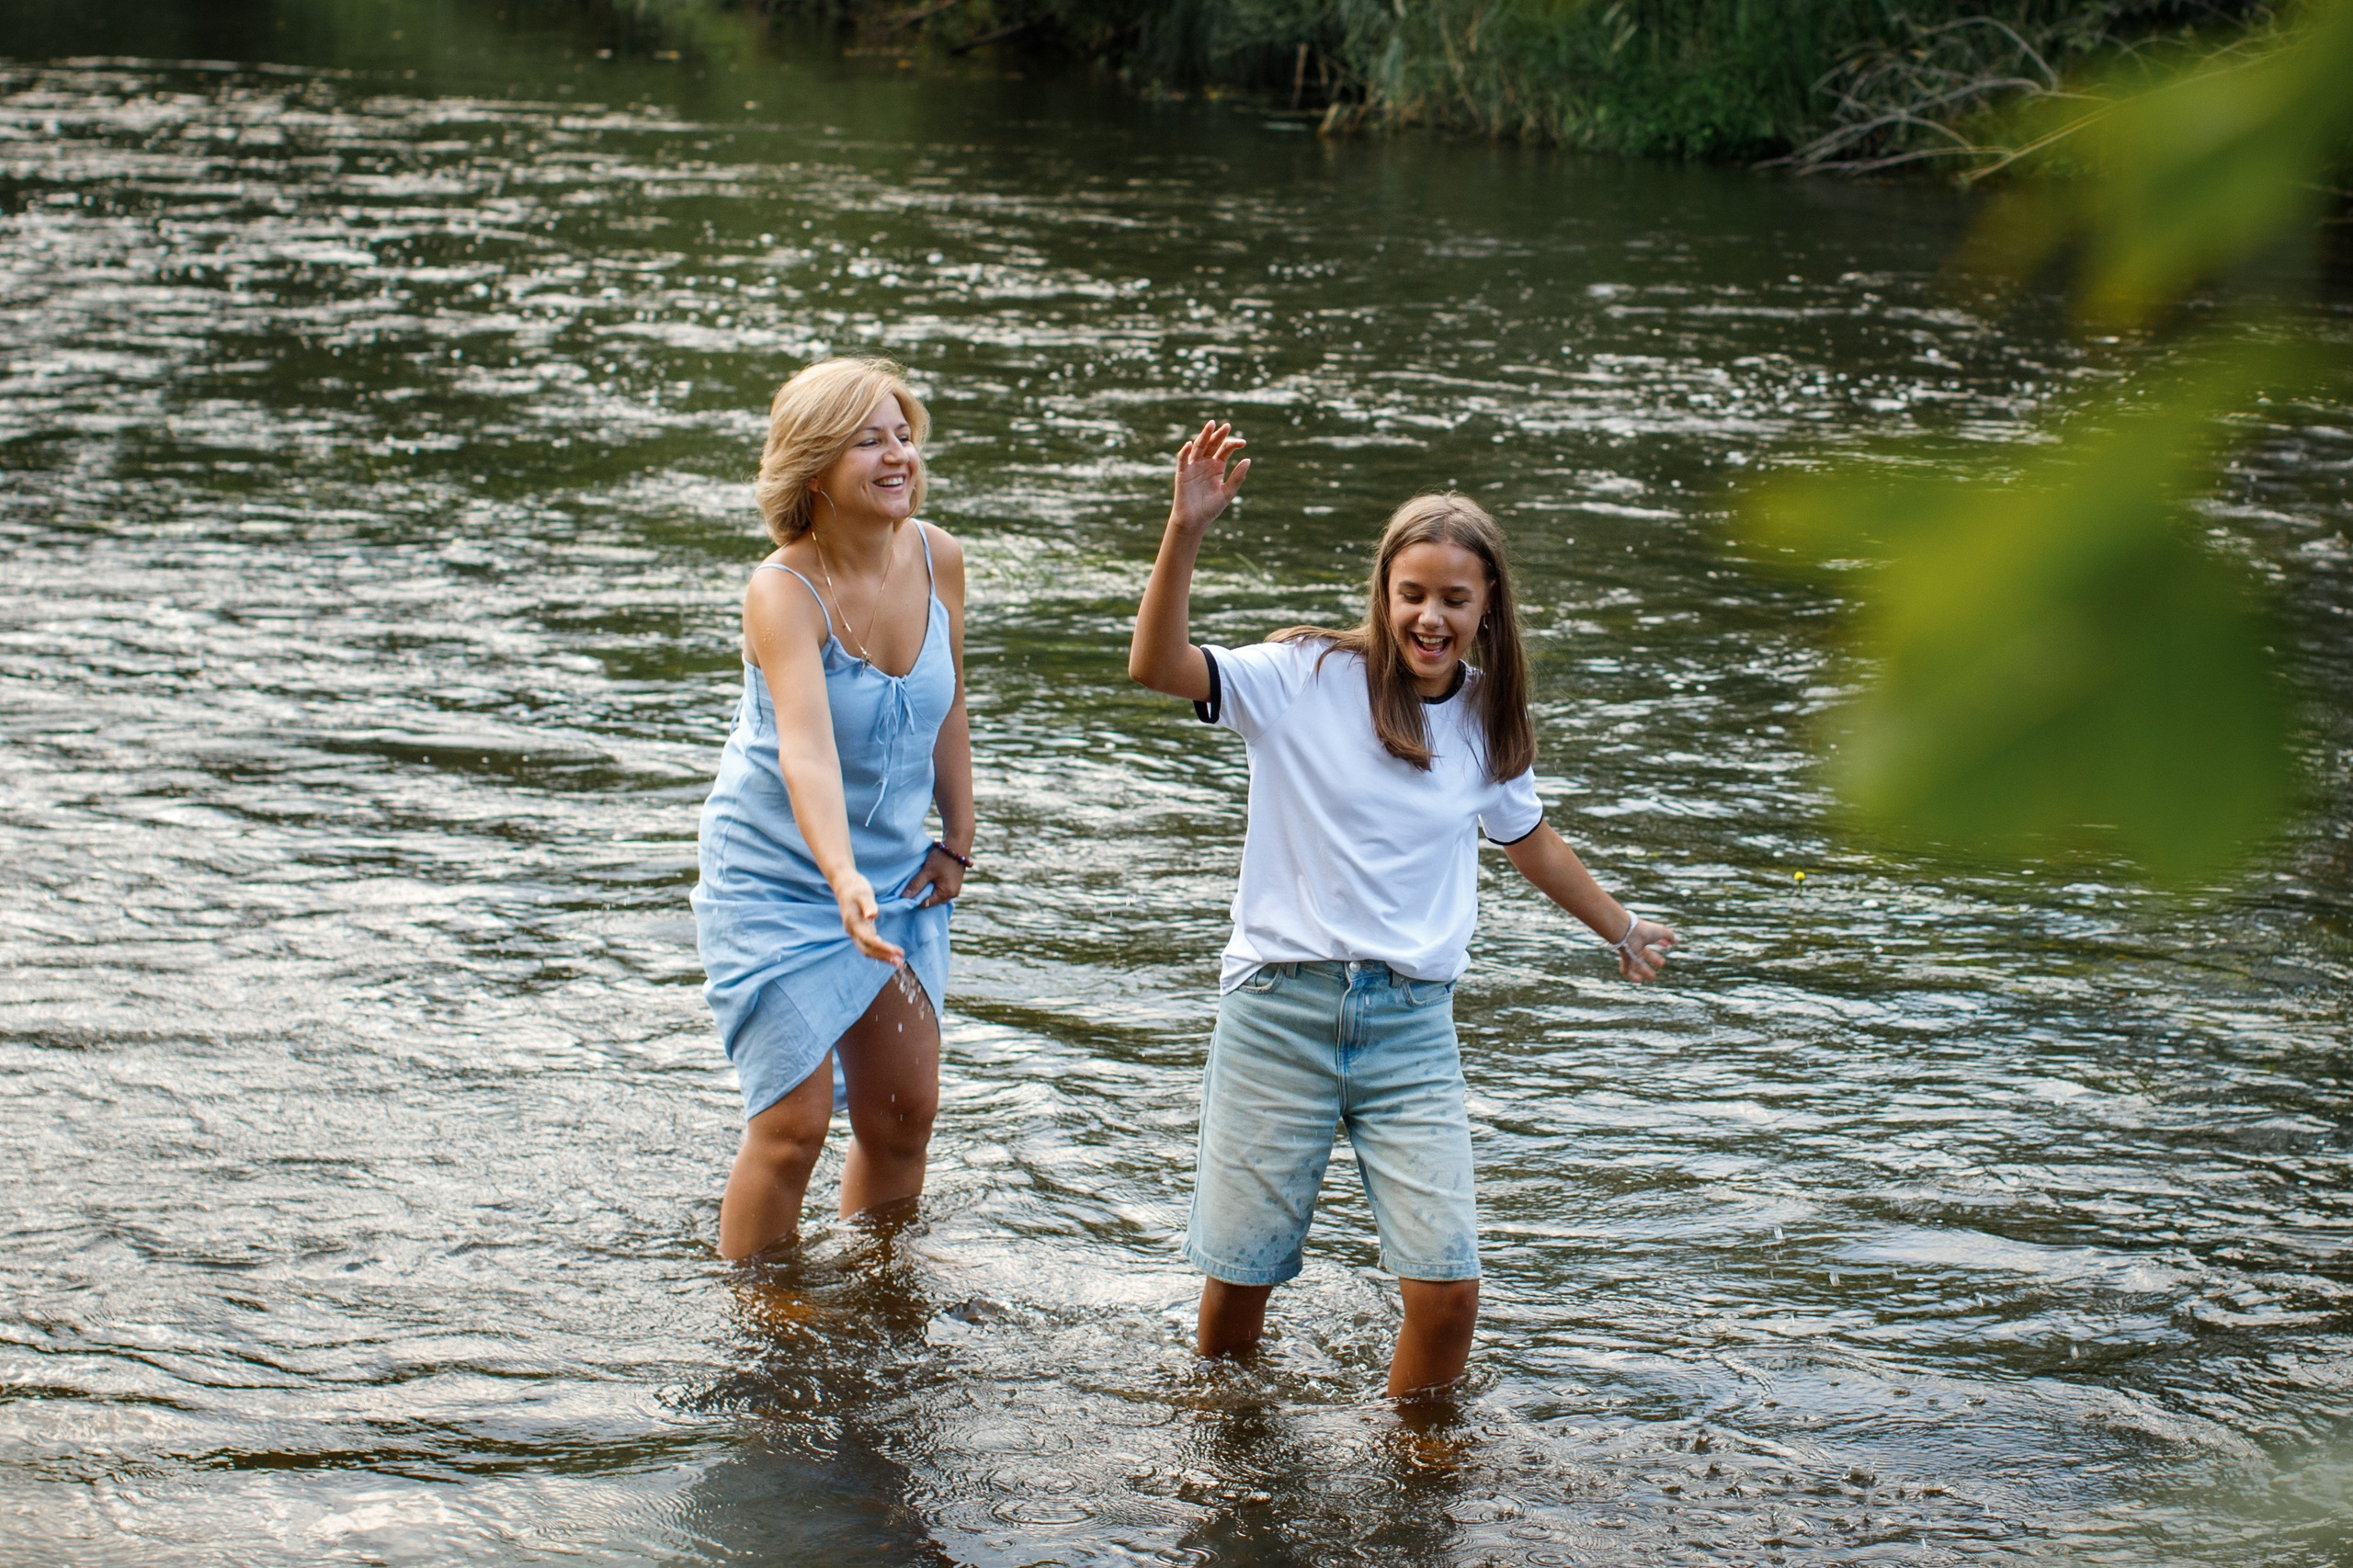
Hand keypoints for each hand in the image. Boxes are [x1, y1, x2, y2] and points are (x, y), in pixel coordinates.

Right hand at [833, 872, 906, 965]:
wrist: (844, 884)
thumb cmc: (855, 887)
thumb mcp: (863, 893)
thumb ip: (868, 904)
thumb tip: (872, 916)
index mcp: (853, 923)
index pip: (869, 940)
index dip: (882, 947)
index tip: (896, 951)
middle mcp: (853, 931)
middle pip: (868, 950)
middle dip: (884, 957)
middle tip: (900, 963)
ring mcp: (856, 932)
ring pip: (868, 950)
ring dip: (883, 957)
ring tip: (899, 962)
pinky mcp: (861, 930)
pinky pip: (870, 945)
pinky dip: (881, 951)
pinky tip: (891, 953)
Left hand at [903, 844, 966, 907]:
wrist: (957, 845)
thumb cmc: (942, 857)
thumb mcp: (927, 871)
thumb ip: (916, 884)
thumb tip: (904, 897)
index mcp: (945, 893)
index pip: (926, 904)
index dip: (915, 900)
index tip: (908, 893)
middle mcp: (952, 895)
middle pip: (932, 901)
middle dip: (922, 896)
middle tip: (914, 886)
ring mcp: (954, 890)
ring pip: (937, 896)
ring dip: (929, 891)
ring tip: (922, 882)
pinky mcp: (954, 885)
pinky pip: (942, 891)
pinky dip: (935, 887)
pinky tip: (929, 880)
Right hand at [1170, 419, 1249, 533]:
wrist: (1194, 521)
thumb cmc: (1210, 508)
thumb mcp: (1227, 493)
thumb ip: (1238, 477)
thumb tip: (1248, 459)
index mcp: (1217, 467)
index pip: (1225, 450)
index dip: (1233, 444)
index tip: (1243, 443)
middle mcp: (1205, 463)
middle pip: (1212, 444)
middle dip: (1219, 434)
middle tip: (1227, 425)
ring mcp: (1193, 467)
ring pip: (1199, 447)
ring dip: (1204, 436)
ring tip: (1211, 425)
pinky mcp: (1182, 473)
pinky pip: (1183, 460)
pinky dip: (1185, 451)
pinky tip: (1190, 444)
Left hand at [1616, 919, 1677, 982]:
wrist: (1628, 933)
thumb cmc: (1644, 931)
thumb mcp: (1661, 932)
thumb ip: (1669, 935)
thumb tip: (1675, 941)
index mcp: (1643, 936)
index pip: (1652, 940)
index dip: (1660, 942)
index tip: (1667, 946)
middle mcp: (1635, 944)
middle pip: (1644, 953)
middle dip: (1654, 958)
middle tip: (1662, 964)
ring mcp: (1629, 953)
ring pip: (1635, 963)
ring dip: (1644, 970)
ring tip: (1653, 977)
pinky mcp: (1624, 960)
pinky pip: (1626, 970)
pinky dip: (1632, 976)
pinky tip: (1639, 980)